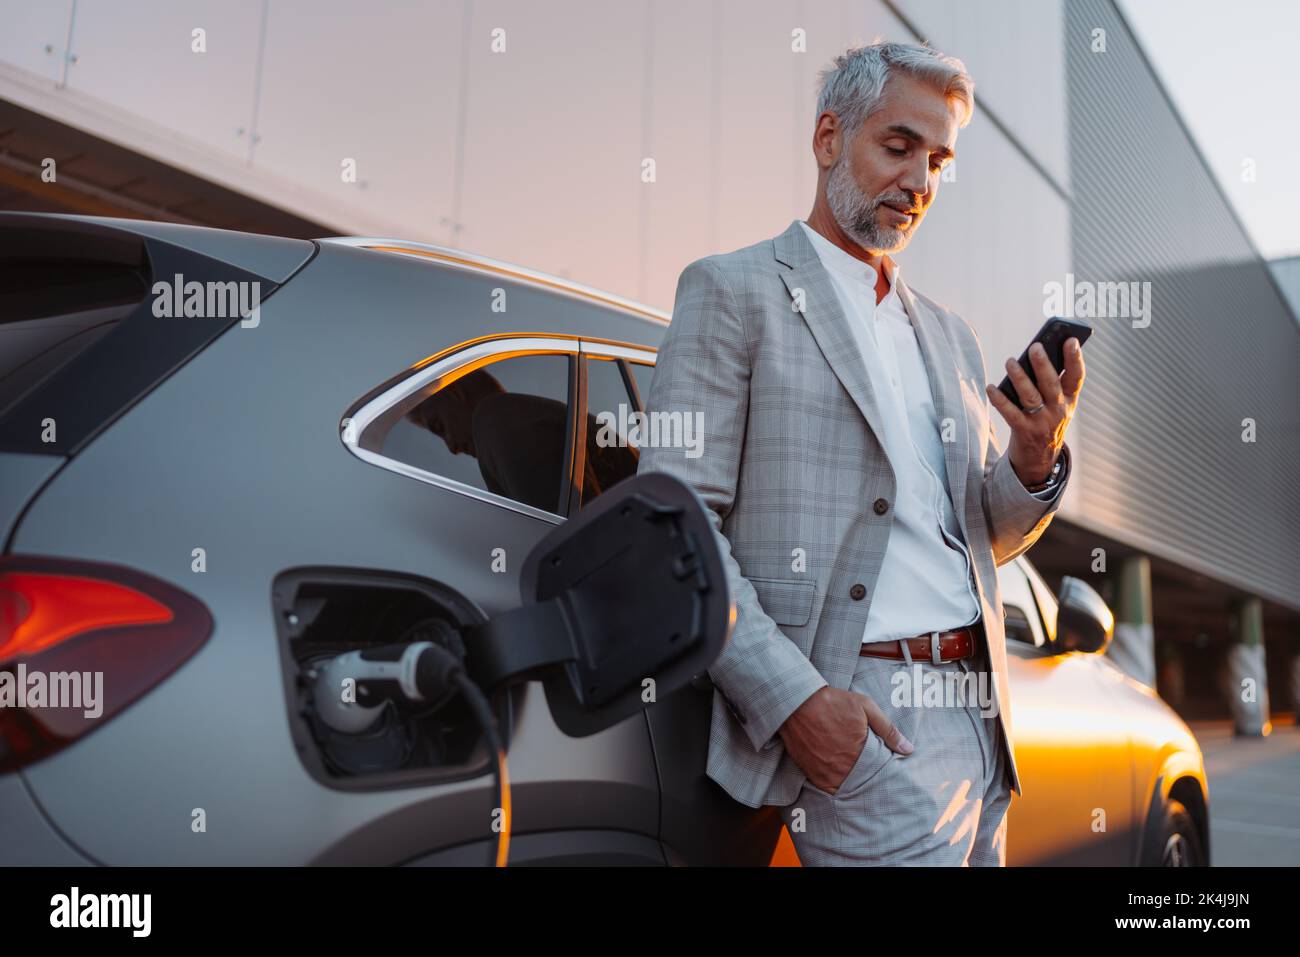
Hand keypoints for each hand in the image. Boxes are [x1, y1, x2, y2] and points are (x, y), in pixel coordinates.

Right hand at [778, 686, 912, 793]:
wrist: (797, 701)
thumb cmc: (833, 701)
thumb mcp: (865, 707)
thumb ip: (888, 729)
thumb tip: (908, 749)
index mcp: (859, 752)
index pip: (878, 773)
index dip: (882, 774)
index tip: (885, 772)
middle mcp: (842, 766)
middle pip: (862, 783)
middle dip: (868, 781)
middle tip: (872, 778)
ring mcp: (825, 771)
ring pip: (845, 789)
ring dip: (852, 786)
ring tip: (857, 781)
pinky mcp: (810, 771)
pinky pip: (826, 789)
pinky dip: (834, 788)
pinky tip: (840, 781)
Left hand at [985, 338, 1085, 484]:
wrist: (1040, 460)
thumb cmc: (1046, 422)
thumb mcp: (1056, 405)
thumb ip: (1050, 384)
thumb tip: (1033, 357)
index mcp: (1070, 400)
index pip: (1077, 377)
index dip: (1075, 358)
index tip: (1071, 340)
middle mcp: (1058, 411)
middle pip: (1051, 384)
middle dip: (1043, 364)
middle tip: (1035, 347)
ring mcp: (1042, 422)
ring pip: (1030, 396)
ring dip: (1019, 377)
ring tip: (1010, 361)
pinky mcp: (1024, 431)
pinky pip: (1010, 413)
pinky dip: (999, 399)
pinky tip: (991, 387)